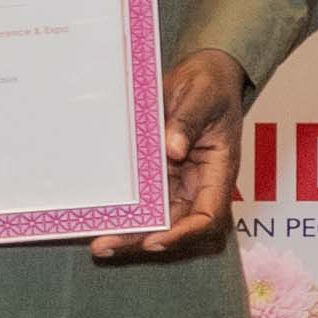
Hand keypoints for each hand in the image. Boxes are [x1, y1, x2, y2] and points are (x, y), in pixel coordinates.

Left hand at [93, 51, 252, 262]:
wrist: (202, 73)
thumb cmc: (210, 84)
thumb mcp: (202, 96)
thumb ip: (188, 121)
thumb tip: (173, 150)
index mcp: (219, 171)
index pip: (209, 216)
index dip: (183, 233)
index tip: (155, 239)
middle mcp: (198, 184)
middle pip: (176, 225)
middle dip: (143, 239)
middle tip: (107, 244)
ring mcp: (177, 182)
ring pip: (156, 219)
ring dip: (130, 232)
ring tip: (99, 242)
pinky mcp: (159, 174)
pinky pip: (143, 199)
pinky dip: (125, 211)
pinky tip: (99, 217)